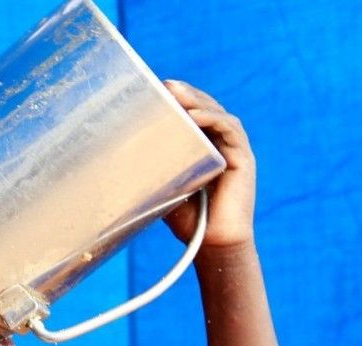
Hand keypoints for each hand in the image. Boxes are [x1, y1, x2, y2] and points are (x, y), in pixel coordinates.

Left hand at [162, 80, 256, 249]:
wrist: (211, 245)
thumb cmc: (187, 219)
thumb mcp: (164, 186)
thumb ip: (153, 168)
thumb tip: (118, 154)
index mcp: (202, 147)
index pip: (191, 114)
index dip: (176, 100)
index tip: (154, 89)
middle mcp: (220, 144)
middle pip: (205, 108)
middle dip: (185, 94)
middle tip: (164, 84)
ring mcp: (233, 149)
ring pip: (217, 114)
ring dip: (198, 101)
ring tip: (177, 94)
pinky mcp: (243, 158)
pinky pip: (230, 130)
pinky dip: (213, 119)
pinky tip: (195, 116)